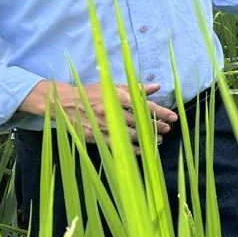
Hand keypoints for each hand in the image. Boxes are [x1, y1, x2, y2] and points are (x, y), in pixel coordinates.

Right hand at [19, 80, 178, 152]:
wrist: (65, 104)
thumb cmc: (92, 93)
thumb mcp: (113, 86)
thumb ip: (136, 88)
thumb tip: (157, 86)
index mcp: (117, 97)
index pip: (145, 106)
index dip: (161, 112)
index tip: (173, 117)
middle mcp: (112, 112)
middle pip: (141, 122)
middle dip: (157, 126)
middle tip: (168, 128)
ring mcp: (105, 126)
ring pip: (132, 135)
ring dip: (147, 138)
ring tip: (159, 139)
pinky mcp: (97, 138)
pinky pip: (118, 146)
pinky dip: (132, 149)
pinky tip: (142, 150)